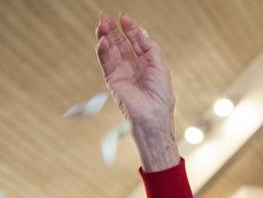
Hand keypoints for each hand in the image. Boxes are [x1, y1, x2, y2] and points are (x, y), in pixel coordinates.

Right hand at [95, 12, 178, 170]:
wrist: (153, 116)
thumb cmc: (161, 96)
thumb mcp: (160, 66)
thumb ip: (149, 47)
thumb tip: (139, 29)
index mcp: (146, 63)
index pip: (135, 41)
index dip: (129, 29)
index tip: (123, 16)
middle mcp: (132, 66)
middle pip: (119, 43)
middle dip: (113, 29)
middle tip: (105, 16)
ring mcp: (121, 72)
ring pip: (110, 50)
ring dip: (105, 36)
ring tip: (102, 23)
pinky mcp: (112, 80)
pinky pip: (105, 62)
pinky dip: (103, 50)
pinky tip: (103, 40)